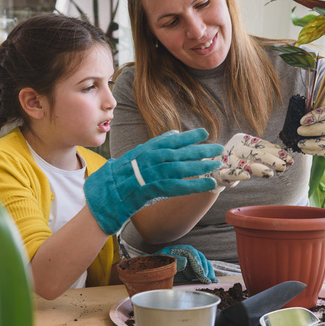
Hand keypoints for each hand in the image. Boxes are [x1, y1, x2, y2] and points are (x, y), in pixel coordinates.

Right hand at [84, 129, 222, 234]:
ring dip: (200, 166)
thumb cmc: (122, 173)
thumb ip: (157, 143)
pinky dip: (195, 185)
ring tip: (216, 165)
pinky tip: (209, 185)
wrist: (106, 193)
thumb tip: (175, 133)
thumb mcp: (137, 153)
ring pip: (181, 168)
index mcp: (147, 149)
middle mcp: (150, 159)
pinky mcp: (153, 189)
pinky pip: (178, 187)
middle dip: (200, 150)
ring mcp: (151, 174)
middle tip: (218, 148)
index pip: (171, 140)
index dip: (189, 136)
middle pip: (180, 153)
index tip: (204, 132)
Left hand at [154, 245, 217, 283]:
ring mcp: (192, 260)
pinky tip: (213, 280)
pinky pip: (203, 270)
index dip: (197, 262)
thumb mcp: (163, 260)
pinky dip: (208, 275)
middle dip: (205, 269)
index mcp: (181, 249)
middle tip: (206, 278)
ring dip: (209, 272)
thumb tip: (186, 261)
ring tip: (212, 280)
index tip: (200, 272)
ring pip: (204, 264)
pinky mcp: (193, 268)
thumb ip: (174, 260)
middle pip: (200, 258)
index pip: (192, 253)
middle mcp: (188, 253)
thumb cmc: (158, 263)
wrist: (155, 268)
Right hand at [207, 133, 293, 191]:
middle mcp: (233, 147)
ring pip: (243, 163)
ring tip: (270, 174)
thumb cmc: (237, 160)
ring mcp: (225, 160)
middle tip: (285, 166)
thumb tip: (288, 158)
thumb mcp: (251, 153)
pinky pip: (228, 173)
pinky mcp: (219, 173)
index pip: (262, 144)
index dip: (276, 152)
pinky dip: (237, 174)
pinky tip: (246, 176)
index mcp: (241, 138)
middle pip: (254, 153)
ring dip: (257, 168)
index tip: (290, 159)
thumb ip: (267, 153)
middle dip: (271, 160)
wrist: (212, 170)